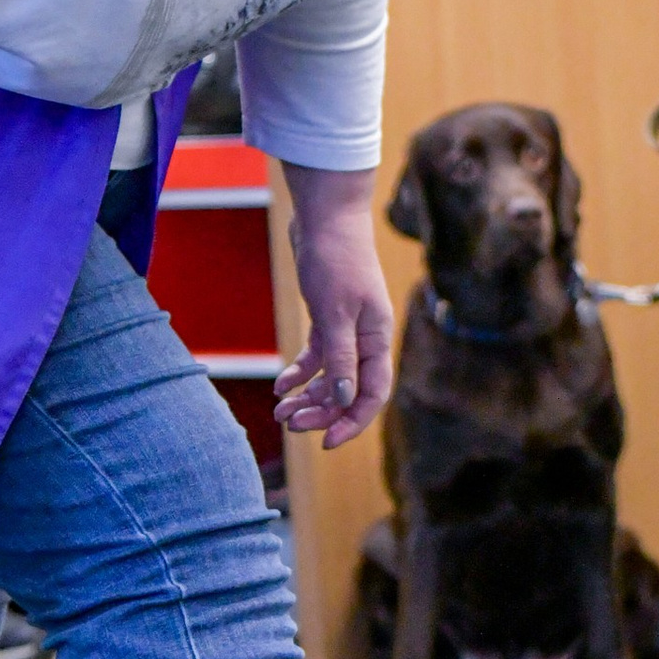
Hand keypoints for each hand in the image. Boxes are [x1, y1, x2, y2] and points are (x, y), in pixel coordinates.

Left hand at [271, 162, 395, 448]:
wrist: (325, 218)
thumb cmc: (335, 260)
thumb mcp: (335, 313)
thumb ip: (341, 358)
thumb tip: (345, 400)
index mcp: (378, 339)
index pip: (372, 393)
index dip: (352, 421)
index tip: (325, 441)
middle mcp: (367, 339)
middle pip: (348, 390)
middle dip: (321, 411)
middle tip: (290, 425)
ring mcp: (348, 330)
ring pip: (331, 377)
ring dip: (308, 396)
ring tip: (280, 412)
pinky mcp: (329, 320)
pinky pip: (317, 357)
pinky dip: (300, 373)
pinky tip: (281, 386)